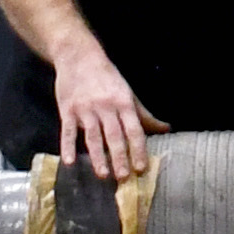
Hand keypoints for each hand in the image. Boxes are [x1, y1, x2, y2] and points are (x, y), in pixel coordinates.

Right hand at [40, 33, 158, 182]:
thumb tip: (166, 129)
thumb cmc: (107, 77)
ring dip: (97, 156)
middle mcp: (105, 106)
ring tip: (103, 175)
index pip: (134, 129)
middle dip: (120, 157)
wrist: (78, 56)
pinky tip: (70, 162)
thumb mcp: (128, 93)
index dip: (138, 149)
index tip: (141, 168)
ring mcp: (85, 109)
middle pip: (114, 135)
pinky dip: (68, 146)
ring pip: (93, 136)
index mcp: (123, 102)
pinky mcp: (67, 110)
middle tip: (123, 178)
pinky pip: (67, 131)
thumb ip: (144, 115)